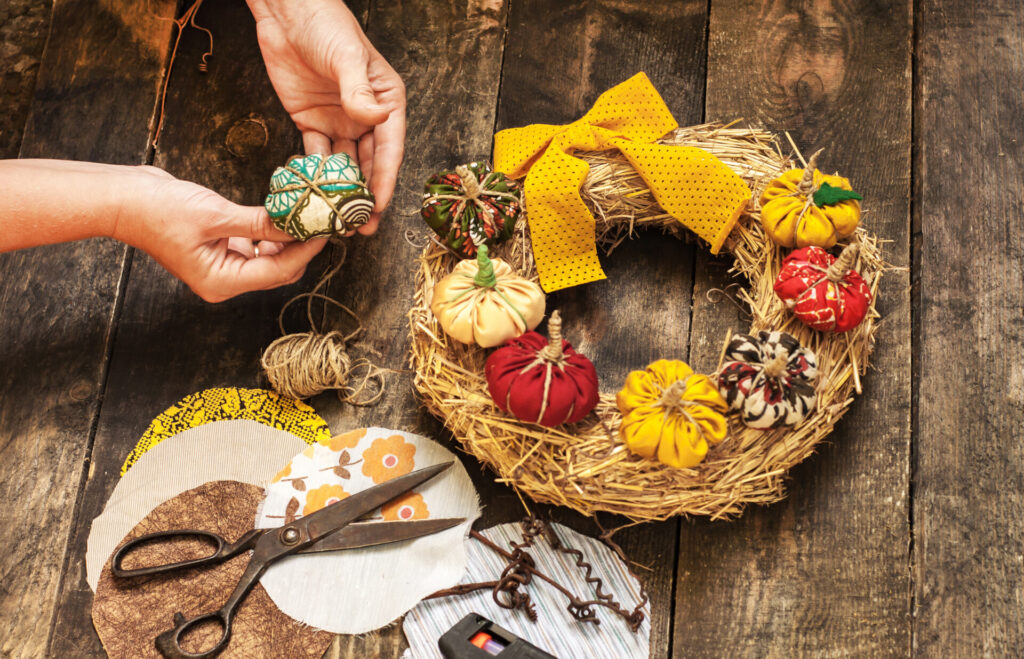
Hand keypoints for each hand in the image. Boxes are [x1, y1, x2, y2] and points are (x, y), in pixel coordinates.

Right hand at [114, 166, 326, 302]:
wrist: (124, 197)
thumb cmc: (160, 210)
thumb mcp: (217, 215)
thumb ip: (260, 224)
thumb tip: (298, 224)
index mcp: (221, 282)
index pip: (278, 272)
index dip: (306, 250)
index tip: (327, 229)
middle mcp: (224, 280)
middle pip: (278, 270)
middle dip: (300, 247)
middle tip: (321, 221)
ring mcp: (221, 266)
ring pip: (269, 259)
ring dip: (286, 239)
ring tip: (305, 214)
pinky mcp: (220, 248)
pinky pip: (255, 246)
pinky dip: (268, 232)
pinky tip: (280, 213)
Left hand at [247, 0, 405, 234]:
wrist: (287, 10)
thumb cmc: (325, 23)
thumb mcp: (346, 56)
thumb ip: (359, 91)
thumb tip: (374, 117)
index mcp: (386, 102)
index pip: (389, 148)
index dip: (384, 179)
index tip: (377, 205)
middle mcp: (366, 116)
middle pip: (370, 164)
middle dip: (365, 196)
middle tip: (360, 226)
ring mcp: (339, 121)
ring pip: (343, 166)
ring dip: (341, 193)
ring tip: (337, 220)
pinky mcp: (311, 122)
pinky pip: (316, 156)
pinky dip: (314, 176)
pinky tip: (312, 195)